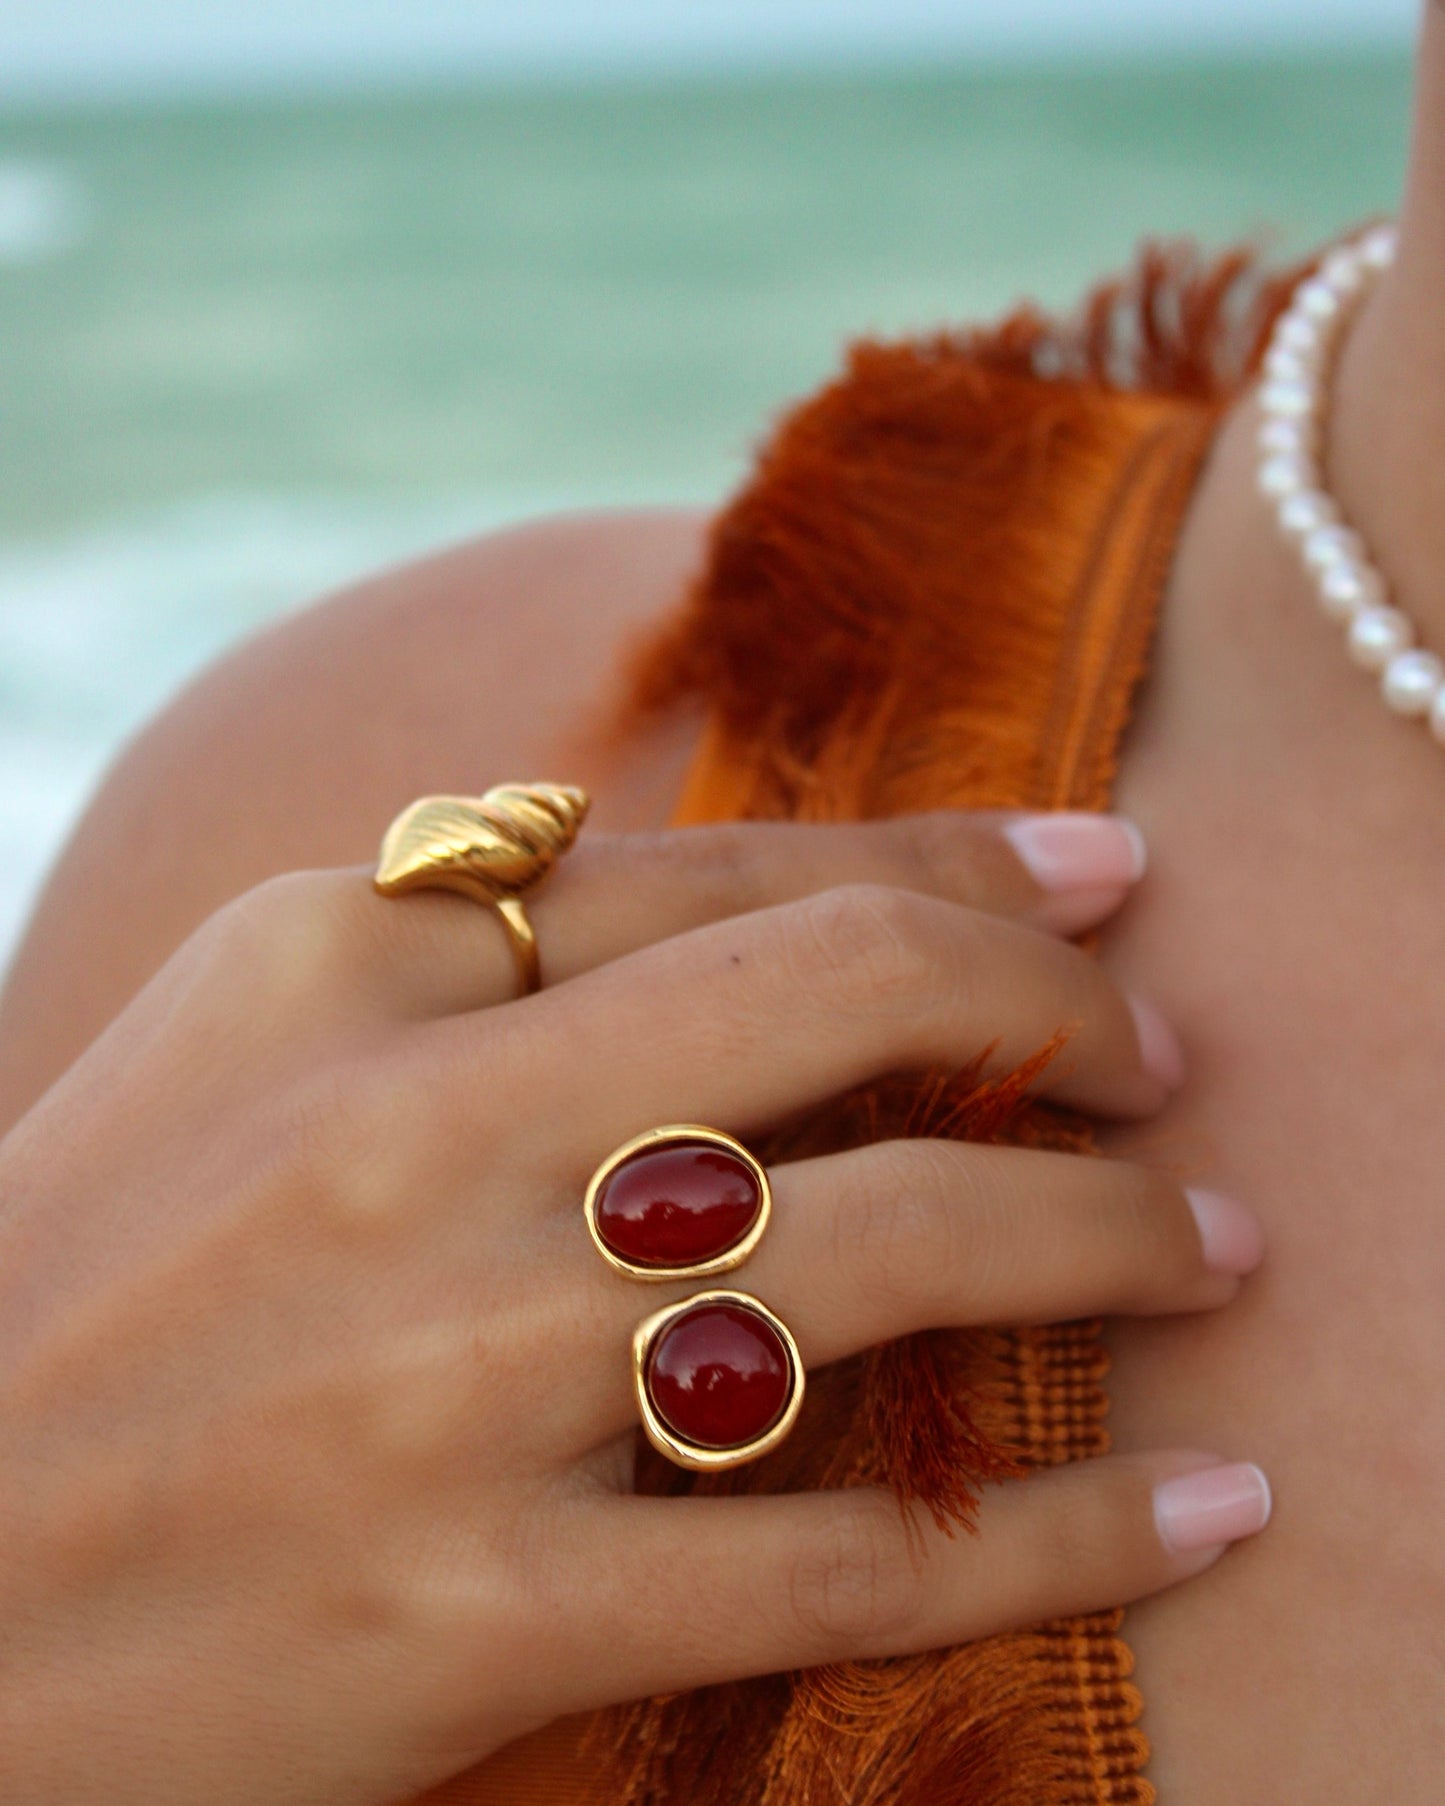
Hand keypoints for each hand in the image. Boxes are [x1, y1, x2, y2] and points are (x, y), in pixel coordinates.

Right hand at [0, 810, 1265, 1804]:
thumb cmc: (87, 1287)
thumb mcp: (245, 1040)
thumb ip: (473, 944)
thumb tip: (745, 895)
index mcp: (342, 958)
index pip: (733, 863)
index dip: (955, 853)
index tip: (1103, 869)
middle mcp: (413, 1132)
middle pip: (847, 998)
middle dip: (1065, 1010)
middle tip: (1174, 1056)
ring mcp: (454, 1373)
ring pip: (893, 1251)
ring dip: (1110, 1238)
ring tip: (1216, 1247)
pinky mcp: (482, 1612)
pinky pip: (856, 1552)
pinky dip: (1068, 1529)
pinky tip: (1196, 1508)